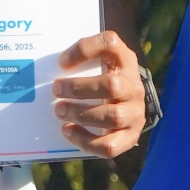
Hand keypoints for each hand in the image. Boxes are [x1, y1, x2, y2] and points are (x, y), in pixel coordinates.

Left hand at [53, 32, 146, 157]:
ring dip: (82, 114)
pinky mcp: (130, 137)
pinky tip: (69, 131)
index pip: (110, 44)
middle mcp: (134, 87)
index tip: (62, 62)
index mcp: (125, 61)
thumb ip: (81, 60)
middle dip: (79, 88)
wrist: (129, 105)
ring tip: (60, 111)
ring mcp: (135, 113)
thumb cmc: (105, 80)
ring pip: (113, 116)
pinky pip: (110, 145)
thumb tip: (54, 67)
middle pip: (112, 85)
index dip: (85, 49)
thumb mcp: (99, 63)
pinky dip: (86, 141)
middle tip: (56, 89)